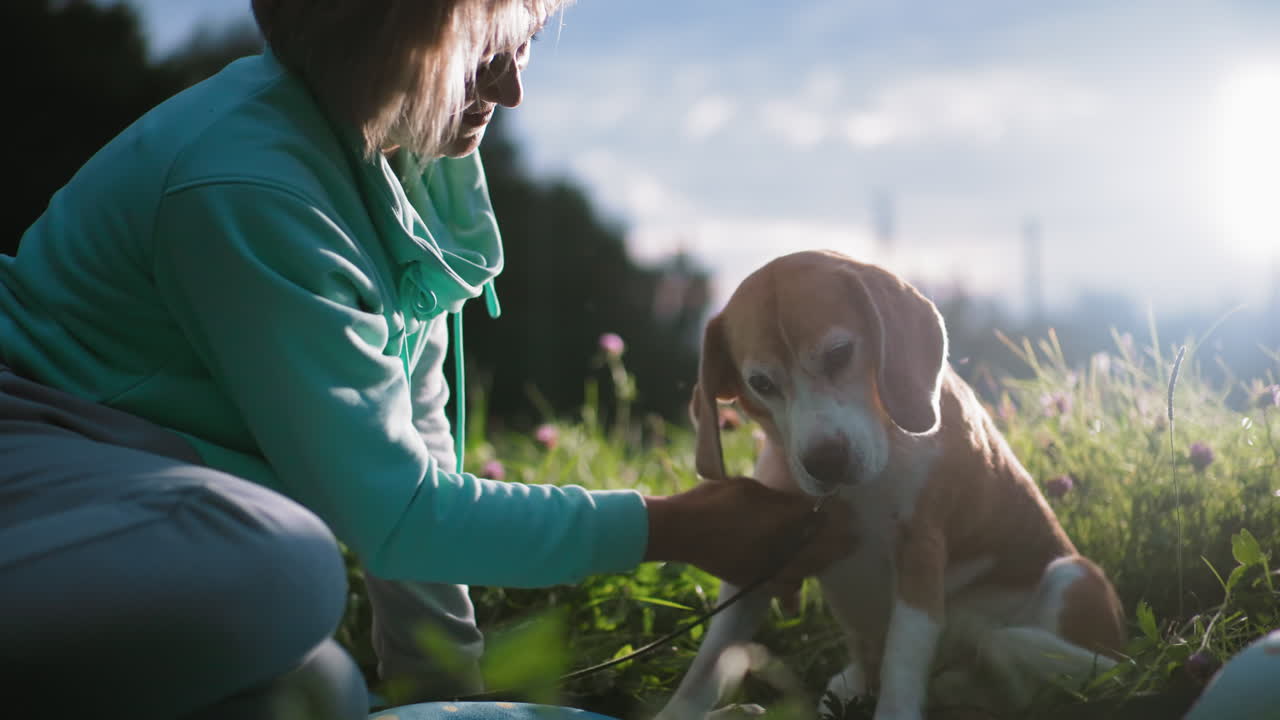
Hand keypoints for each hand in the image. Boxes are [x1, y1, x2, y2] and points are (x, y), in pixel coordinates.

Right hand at [643, 477, 855, 593]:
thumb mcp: (750, 488)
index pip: (819, 518)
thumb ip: (780, 500)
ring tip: (838, 554)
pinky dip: (798, 581)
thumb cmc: (713, 500)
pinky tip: (803, 577)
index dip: (838, 514)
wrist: (681, 530)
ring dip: (825, 560)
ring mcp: (766, 566)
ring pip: (808, 568)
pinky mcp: (753, 580)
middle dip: (841, 539)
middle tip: (856, 534)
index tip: (850, 510)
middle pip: (821, 546)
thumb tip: (805, 505)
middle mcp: (778, 547)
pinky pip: (785, 585)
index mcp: (779, 519)